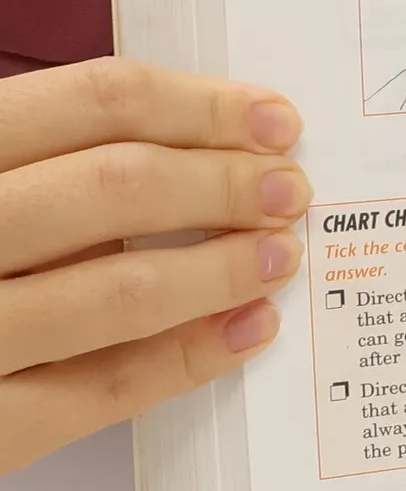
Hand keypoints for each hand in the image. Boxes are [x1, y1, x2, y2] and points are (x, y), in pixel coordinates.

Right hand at [0, 60, 310, 474]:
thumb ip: (29, 158)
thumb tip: (181, 142)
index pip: (90, 101)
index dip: (198, 105)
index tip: (270, 117)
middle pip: (118, 187)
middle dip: (225, 185)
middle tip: (289, 189)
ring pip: (120, 288)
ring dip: (221, 267)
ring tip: (278, 255)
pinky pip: (103, 389)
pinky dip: (190, 356)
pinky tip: (244, 331)